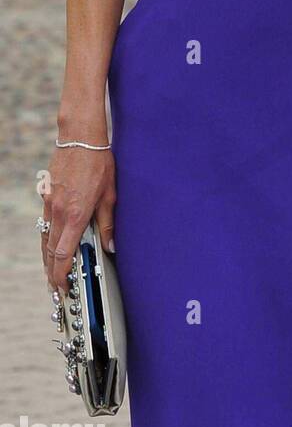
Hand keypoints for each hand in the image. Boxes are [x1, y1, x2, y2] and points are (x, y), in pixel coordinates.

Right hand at [40, 143, 115, 295]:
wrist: (79, 137)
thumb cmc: (98, 162)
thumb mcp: (110, 194)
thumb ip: (108, 222)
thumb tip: (111, 246)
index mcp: (76, 215)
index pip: (63, 253)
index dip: (61, 274)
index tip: (62, 287)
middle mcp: (59, 212)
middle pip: (50, 250)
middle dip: (51, 272)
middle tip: (55, 288)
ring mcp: (50, 204)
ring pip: (45, 238)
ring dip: (47, 258)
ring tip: (51, 272)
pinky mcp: (47, 195)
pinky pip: (45, 223)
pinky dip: (47, 239)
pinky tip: (51, 244)